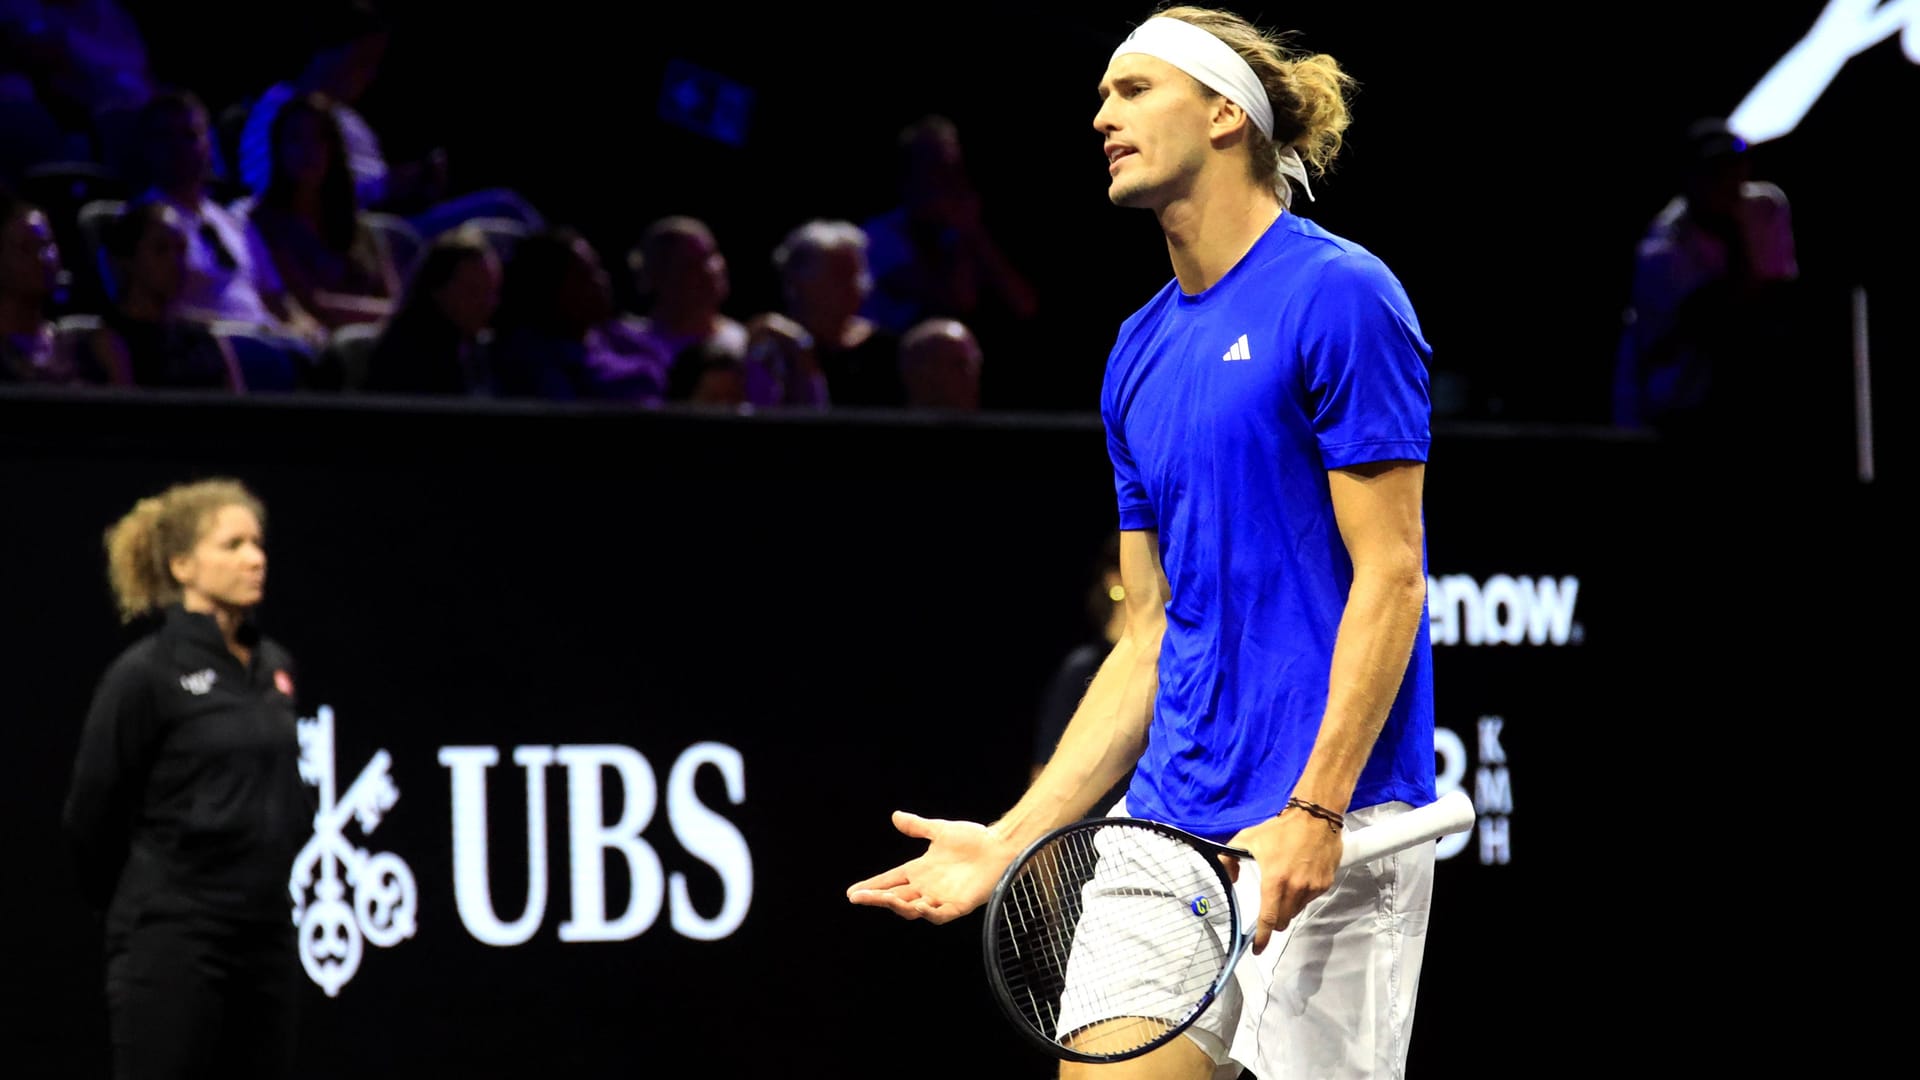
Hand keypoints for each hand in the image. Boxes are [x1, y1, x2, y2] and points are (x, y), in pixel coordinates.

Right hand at [846, 811, 1017, 923]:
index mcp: (920, 870)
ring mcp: (941, 898)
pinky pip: (939, 914)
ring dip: (898, 905)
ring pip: (912, 908)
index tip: (852, 892)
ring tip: (886, 898)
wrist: (1000, 846)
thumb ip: (917, 826)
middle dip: (876, 898)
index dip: (872, 886)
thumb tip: (895, 816)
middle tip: (858, 897)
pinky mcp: (958, 906)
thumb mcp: (940, 830)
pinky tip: (919, 906)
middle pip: (896, 896)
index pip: (890, 880)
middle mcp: (927, 887)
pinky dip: (928, 912)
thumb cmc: (973, 838)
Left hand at [1226, 809, 1343, 953]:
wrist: (1316, 817)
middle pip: (1283, 920)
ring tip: (1284, 884)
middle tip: (1268, 909)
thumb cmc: (1281, 829)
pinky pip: (1309, 899)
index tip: (1258, 948)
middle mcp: (1296, 888)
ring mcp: (1312, 888)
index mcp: (1275, 880)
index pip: (1268, 918)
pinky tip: (1298, 877)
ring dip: (1288, 906)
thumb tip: (1228, 878)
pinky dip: (1301, 895)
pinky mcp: (1324, 884)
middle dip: (1274, 920)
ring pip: (1296, 910)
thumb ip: (1229, 859)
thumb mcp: (1247, 839)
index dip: (1262, 938)